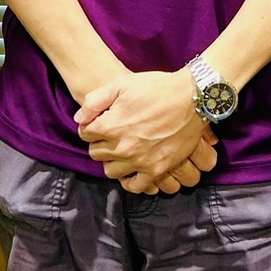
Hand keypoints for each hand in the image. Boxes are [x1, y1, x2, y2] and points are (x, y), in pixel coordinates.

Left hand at [75, 70, 218, 193]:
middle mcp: (121, 148)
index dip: (91, 125)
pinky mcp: (156, 170)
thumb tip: (80, 118)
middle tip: (111, 133)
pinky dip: (130, 181)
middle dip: (100, 143)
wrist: (191, 98)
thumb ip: (95, 100)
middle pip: (96, 154)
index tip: (100, 121)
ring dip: (113, 161)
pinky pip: (135, 186)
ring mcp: (139, 161)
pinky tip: (132, 169)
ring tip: (122, 149)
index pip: (85, 134)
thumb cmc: (156, 88)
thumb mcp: (121, 84)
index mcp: (110, 126)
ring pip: (111, 171)